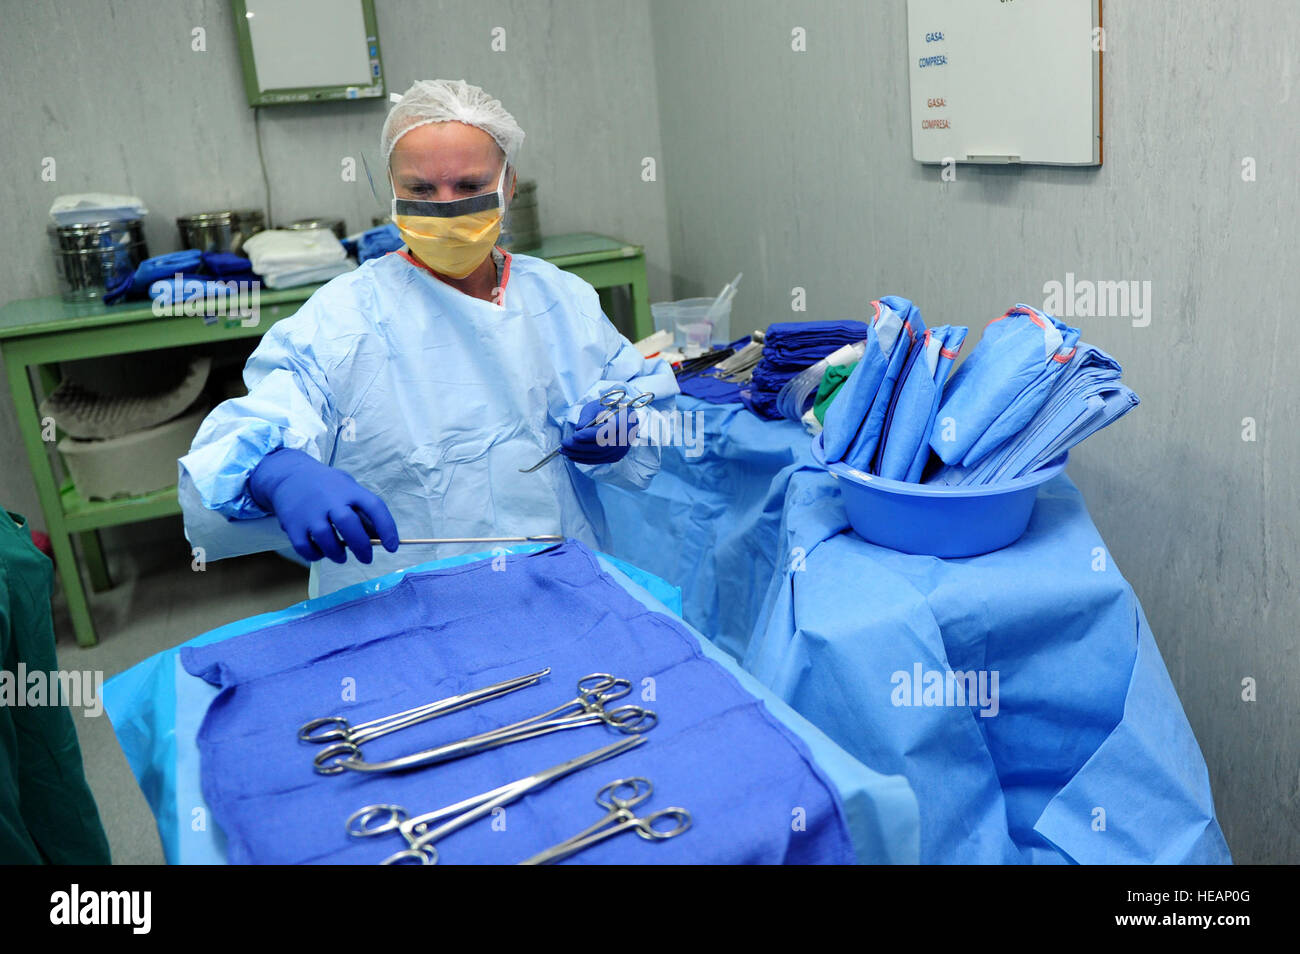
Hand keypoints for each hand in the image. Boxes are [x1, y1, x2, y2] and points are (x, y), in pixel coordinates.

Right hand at [248, 448, 398, 563]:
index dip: (387, 528)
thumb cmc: (327, 486)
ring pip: (326, 540)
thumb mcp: (349, 489)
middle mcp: (330, 500)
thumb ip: (363, 512)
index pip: (374, 507)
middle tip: (367, 558)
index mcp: (350, 490)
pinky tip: (321, 552)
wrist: (290, 474)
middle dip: (361, 546)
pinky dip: (315, 555)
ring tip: (341, 557)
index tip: (392, 547)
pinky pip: (305, 547)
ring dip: (337, 554)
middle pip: (349, 525)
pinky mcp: (292, 524)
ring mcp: (310, 512)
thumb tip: (378, 538)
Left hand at [560, 400, 638, 464]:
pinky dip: (584, 459)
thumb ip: (587, 415)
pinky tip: (572, 455)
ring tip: (563, 450)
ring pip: (599, 455)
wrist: (622, 417)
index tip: (575, 436)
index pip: (608, 431)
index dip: (591, 435)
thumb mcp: (596, 405)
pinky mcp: (616, 456)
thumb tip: (579, 428)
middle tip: (564, 443)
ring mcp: (622, 449)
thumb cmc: (607, 408)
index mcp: (624, 420)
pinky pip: (599, 459)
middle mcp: (626, 436)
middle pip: (601, 446)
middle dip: (580, 446)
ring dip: (579, 454)